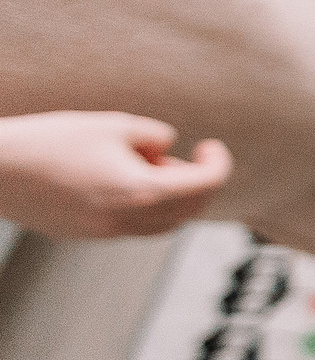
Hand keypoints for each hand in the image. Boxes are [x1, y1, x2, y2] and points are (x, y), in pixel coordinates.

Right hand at [0, 112, 232, 238]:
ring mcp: (104, 233)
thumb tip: (167, 151)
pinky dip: (145, 208)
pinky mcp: (84, 235)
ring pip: (162, 226)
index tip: (210, 147)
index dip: (218, 164)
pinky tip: (124, 179)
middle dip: (197, 184)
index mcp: (142, 192)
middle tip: (186, 157)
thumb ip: (154, 137)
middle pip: (189, 212)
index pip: (205, 186)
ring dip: (172, 199)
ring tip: (151, 166)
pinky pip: (132, 228)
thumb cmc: (51, 141)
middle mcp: (127, 221)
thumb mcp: (114, 125)